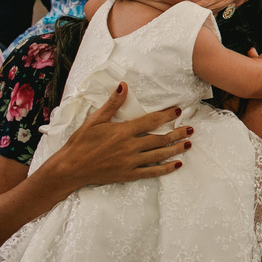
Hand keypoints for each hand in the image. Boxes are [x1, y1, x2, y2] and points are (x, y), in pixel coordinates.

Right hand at [48, 82, 191, 187]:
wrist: (69, 169)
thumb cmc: (80, 143)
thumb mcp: (94, 120)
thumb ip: (112, 104)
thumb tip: (124, 86)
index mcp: (122, 131)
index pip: (151, 121)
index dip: (166, 115)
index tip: (178, 110)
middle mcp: (129, 147)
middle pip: (160, 139)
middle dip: (178, 133)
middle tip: (191, 128)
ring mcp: (130, 162)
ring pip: (159, 155)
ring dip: (176, 149)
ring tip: (189, 143)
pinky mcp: (128, 175)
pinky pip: (151, 172)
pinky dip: (166, 169)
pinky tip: (178, 164)